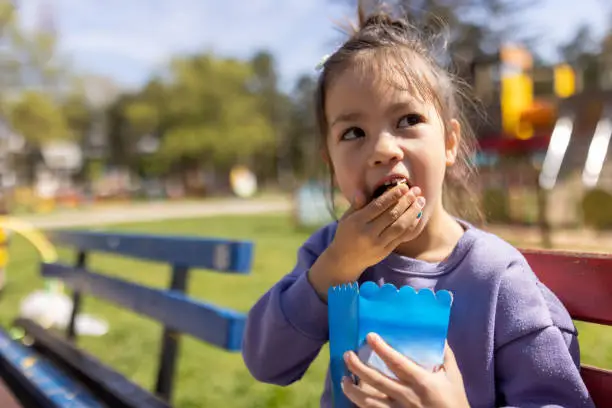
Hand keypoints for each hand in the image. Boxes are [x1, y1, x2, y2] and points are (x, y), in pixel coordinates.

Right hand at [331, 184, 424, 272]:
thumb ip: (356, 205)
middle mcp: (368, 233)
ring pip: (400, 226)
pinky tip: (417, 216)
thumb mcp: (346, 218)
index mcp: (357, 222)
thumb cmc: (346, 234)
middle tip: (416, 191)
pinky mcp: (385, 251)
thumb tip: (362, 191)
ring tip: (420, 201)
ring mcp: (378, 244)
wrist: (345, 260)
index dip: (392, 195)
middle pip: (391, 215)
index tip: (404, 187)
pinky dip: (411, 226)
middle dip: (406, 201)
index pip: (378, 206)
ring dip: (412, 212)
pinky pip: (402, 237)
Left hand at [342, 333, 469, 407]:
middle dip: (358, 367)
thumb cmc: (454, 402)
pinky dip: (360, 405)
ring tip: (343, 379)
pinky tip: (354, 397)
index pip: (397, 363)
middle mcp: (407, 397)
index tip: (370, 336)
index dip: (382, 349)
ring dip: (353, 390)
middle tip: (347, 355)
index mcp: (422, 382)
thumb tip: (436, 334)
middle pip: (376, 381)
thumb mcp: (453, 378)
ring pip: (369, 401)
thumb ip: (445, 355)